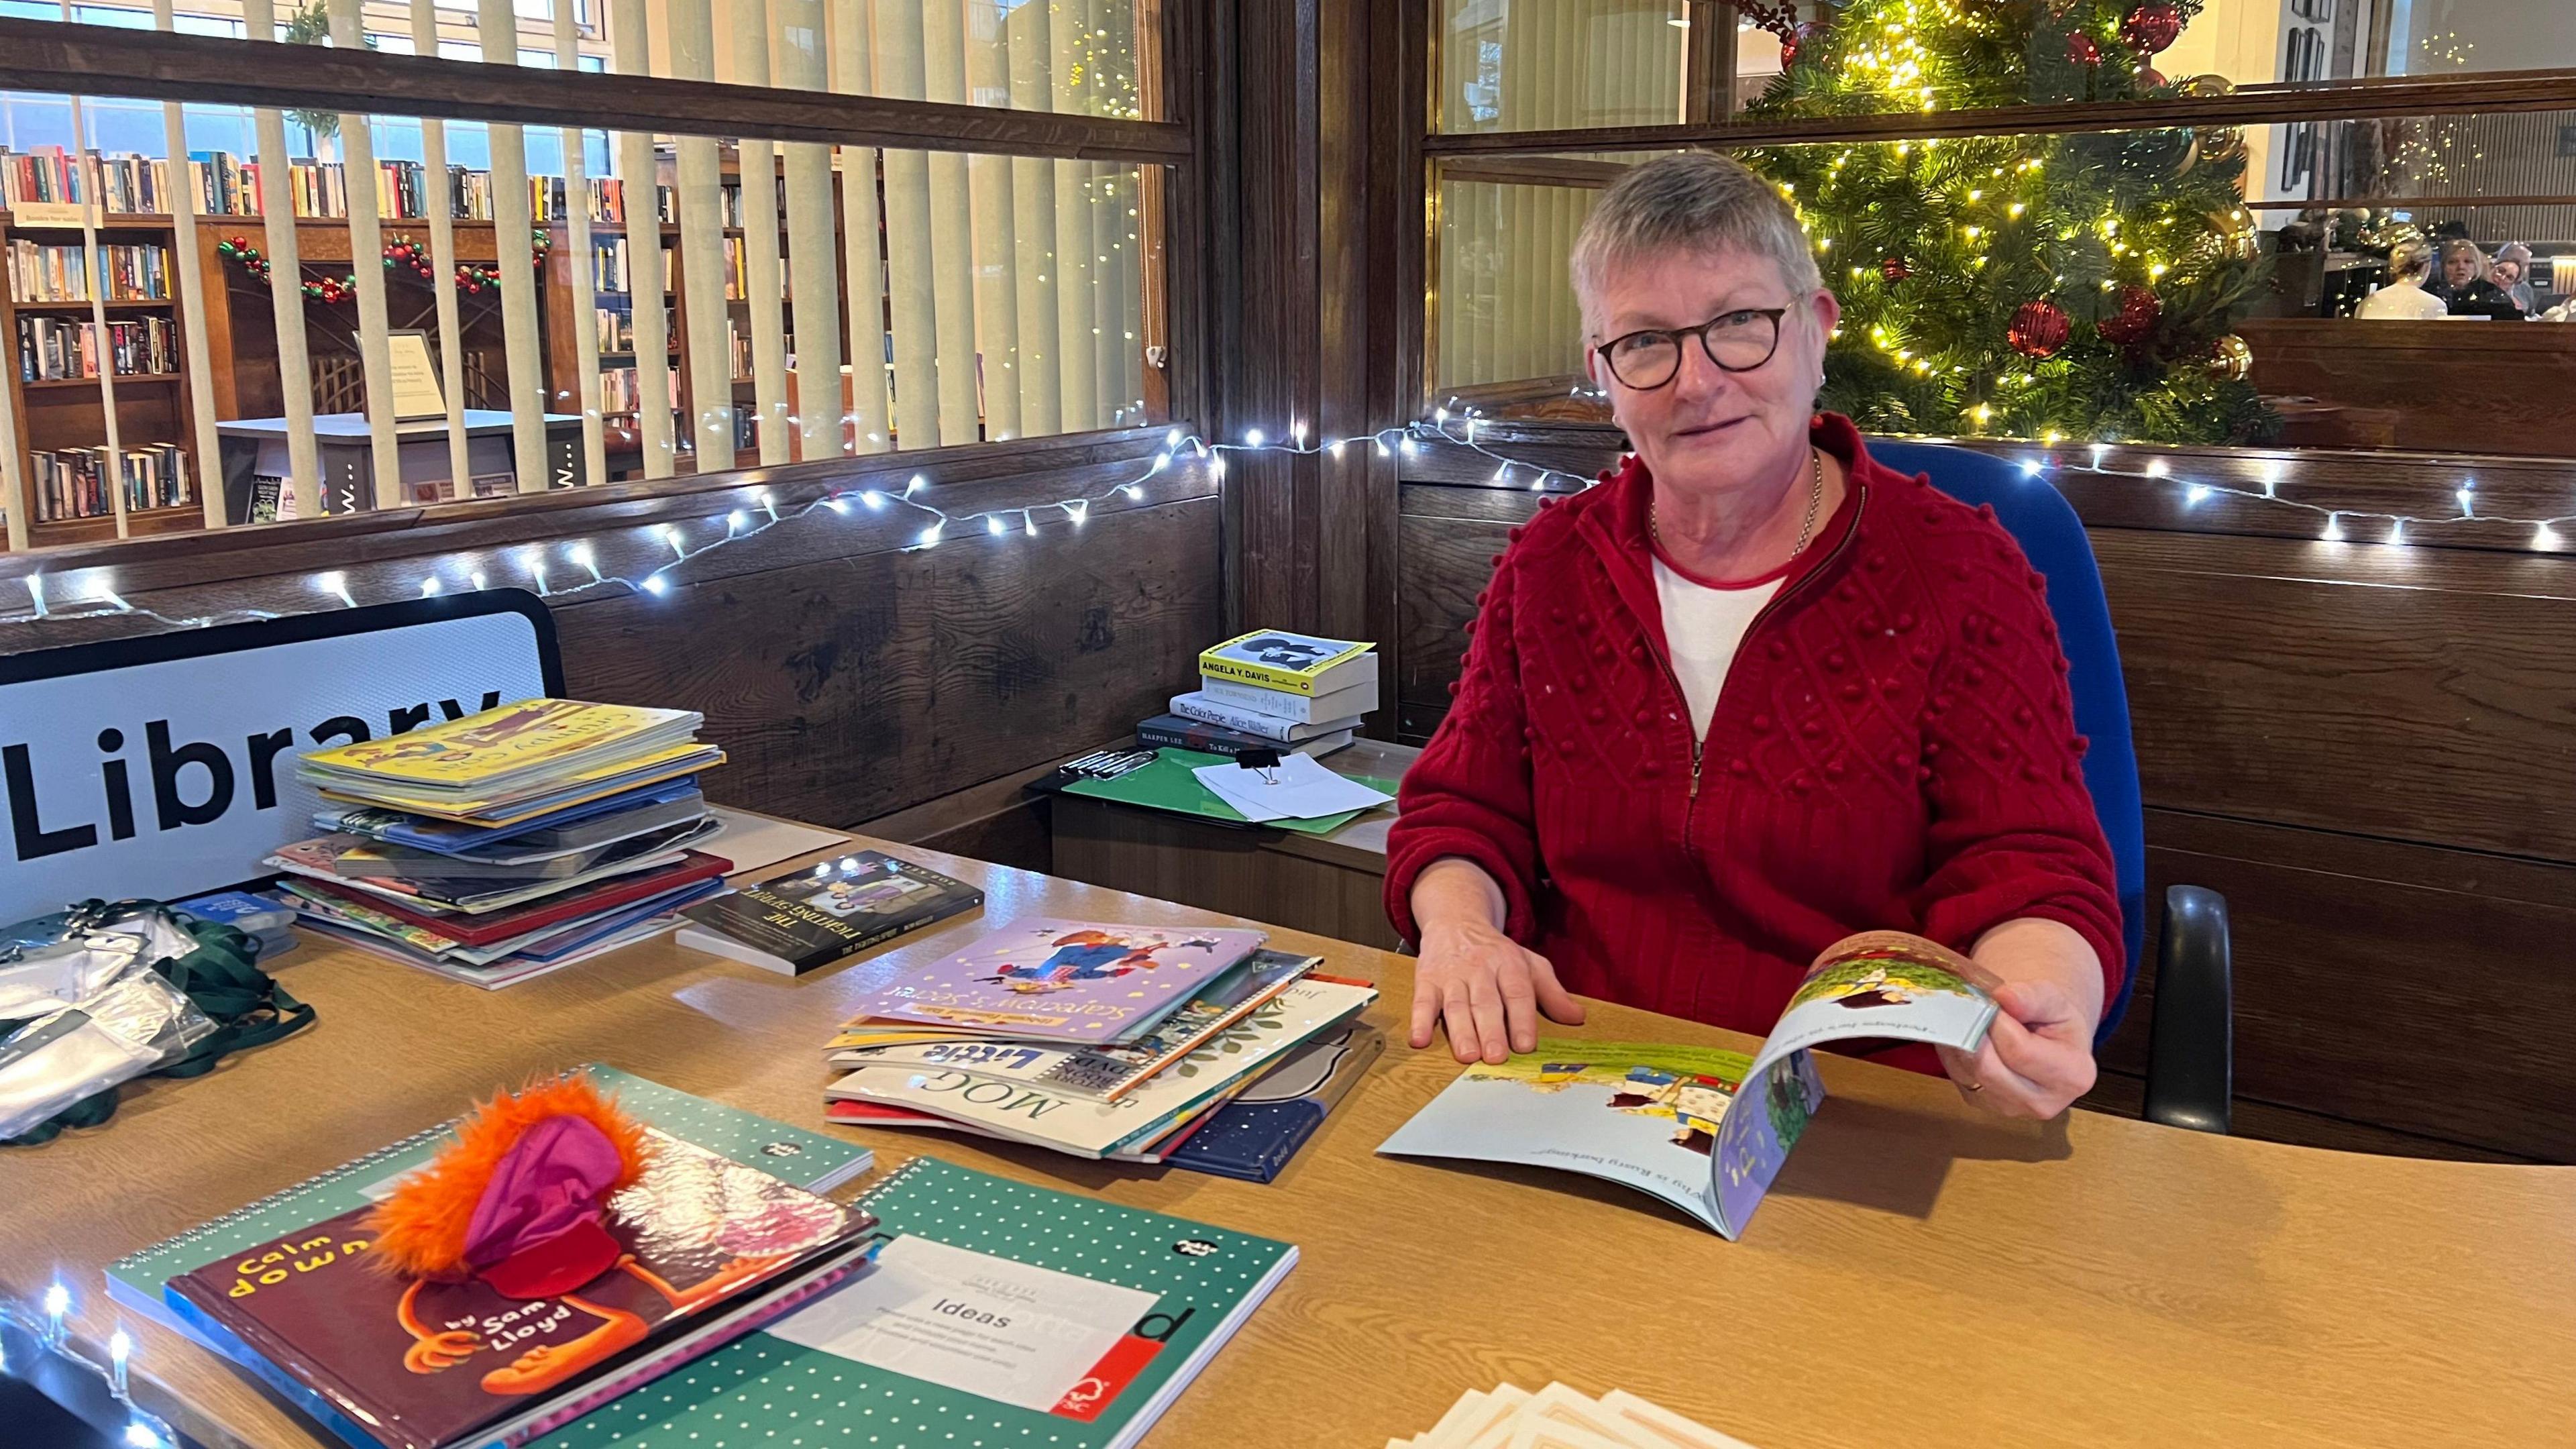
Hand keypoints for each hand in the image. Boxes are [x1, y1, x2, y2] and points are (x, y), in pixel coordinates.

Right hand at [1409, 919, 1584, 1063]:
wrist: (1455, 921)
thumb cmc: (1495, 952)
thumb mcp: (1529, 964)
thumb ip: (1552, 992)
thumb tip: (1576, 1018)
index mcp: (1509, 965)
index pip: (1517, 993)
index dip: (1522, 1019)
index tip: (1525, 1045)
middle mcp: (1480, 969)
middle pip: (1486, 1001)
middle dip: (1490, 1029)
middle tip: (1495, 1055)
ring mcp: (1452, 975)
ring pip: (1456, 1004)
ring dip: (1460, 1030)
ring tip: (1467, 1054)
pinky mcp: (1427, 980)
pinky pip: (1422, 1001)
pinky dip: (1419, 1020)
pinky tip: (1419, 1039)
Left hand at [1936, 979, 2096, 1119]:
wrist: (2047, 1038)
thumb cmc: (2054, 1019)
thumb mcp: (2054, 999)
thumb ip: (2032, 997)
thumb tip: (2004, 996)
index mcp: (2072, 1076)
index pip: (2019, 1050)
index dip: (1999, 1021)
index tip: (1994, 999)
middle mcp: (2042, 1102)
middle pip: (1988, 1067)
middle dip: (1975, 1030)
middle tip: (1975, 1005)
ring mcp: (2009, 1108)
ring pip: (1966, 1070)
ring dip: (1960, 1038)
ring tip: (1972, 1017)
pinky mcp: (1982, 1104)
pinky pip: (1957, 1074)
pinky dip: (1955, 1049)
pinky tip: (1967, 1034)